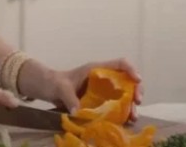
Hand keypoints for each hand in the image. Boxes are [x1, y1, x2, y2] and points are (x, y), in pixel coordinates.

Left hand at [18, 58, 142, 120]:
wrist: (49, 89)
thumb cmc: (55, 82)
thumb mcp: (60, 88)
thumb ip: (69, 98)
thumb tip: (77, 112)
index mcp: (96, 69)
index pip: (119, 63)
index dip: (130, 69)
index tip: (136, 79)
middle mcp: (104, 79)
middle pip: (127, 80)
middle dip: (136, 90)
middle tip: (137, 102)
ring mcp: (104, 90)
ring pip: (125, 95)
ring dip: (131, 105)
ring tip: (133, 116)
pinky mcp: (101, 102)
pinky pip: (117, 106)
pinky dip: (124, 113)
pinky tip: (126, 122)